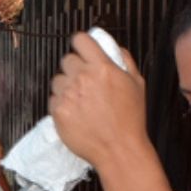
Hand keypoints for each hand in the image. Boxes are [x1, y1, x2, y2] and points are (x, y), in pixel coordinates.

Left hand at [49, 32, 145, 167]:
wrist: (119, 150)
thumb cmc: (130, 120)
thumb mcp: (137, 84)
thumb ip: (125, 60)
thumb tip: (113, 48)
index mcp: (102, 67)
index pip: (80, 40)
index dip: (81, 44)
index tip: (82, 50)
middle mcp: (83, 78)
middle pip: (67, 59)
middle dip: (75, 68)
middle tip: (84, 82)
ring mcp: (68, 94)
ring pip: (58, 79)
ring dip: (66, 86)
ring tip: (80, 101)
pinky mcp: (58, 111)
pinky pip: (53, 99)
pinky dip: (62, 104)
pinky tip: (76, 114)